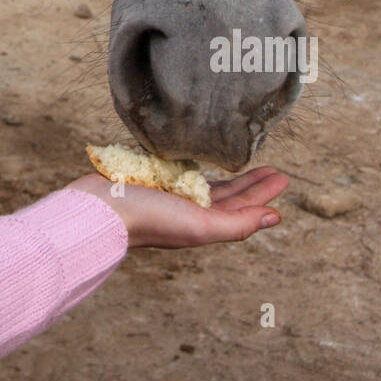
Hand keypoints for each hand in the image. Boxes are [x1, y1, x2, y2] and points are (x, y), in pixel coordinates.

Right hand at [68, 166, 288, 248]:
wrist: (99, 209)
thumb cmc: (149, 220)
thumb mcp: (199, 225)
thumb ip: (237, 223)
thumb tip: (274, 218)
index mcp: (200, 222)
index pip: (242, 207)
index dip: (263, 194)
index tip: (282, 177)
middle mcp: (187, 209)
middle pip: (229, 195)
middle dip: (252, 184)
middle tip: (274, 169)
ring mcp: (168, 193)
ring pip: (207, 182)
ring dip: (228, 174)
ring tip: (243, 161)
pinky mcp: (150, 176)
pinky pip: (180, 168)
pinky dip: (196, 163)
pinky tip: (200, 155)